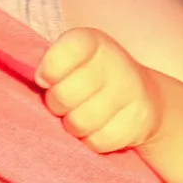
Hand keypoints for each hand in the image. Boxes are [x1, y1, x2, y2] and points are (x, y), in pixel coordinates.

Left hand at [35, 27, 163, 153]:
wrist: (145, 97)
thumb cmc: (91, 77)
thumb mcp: (72, 60)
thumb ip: (51, 65)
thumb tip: (37, 80)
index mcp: (92, 41)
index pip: (63, 54)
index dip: (49, 71)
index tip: (44, 79)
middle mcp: (114, 61)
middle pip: (64, 95)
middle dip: (56, 105)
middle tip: (64, 102)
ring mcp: (130, 90)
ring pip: (79, 123)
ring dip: (74, 125)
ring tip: (82, 114)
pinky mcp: (140, 120)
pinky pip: (98, 141)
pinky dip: (93, 140)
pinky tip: (100, 127)